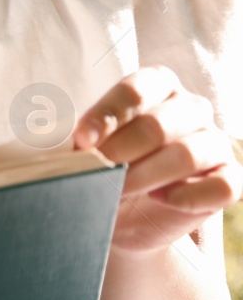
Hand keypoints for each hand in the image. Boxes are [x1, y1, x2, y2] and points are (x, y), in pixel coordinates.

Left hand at [71, 66, 242, 252]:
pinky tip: (159, 198)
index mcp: (156, 84)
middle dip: (119, 152)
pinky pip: (221, 186)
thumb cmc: (104, 166)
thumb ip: (82, 138)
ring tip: (116, 190)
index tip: (80, 142)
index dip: (106, 116)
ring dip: (145, 176)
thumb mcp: (87, 147)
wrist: (124, 214)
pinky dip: (186, 196)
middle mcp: (191, 107)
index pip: (134, 91)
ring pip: (186, 155)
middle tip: (93, 172)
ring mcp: (214, 142)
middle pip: (156, 125)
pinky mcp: (230, 179)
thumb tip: (72, 144)